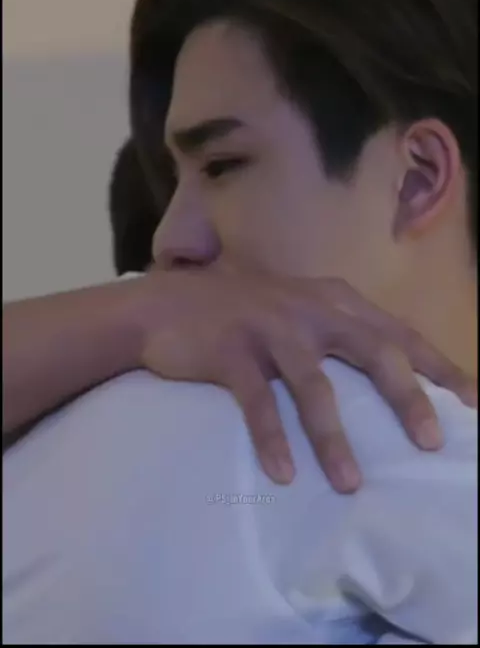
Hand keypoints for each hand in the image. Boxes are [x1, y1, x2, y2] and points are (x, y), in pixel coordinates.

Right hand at [136, 265, 475, 492]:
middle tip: (431, 442)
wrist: (167, 304)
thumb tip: (394, 376)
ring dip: (332, 437)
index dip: (437, 365)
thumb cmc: (243, 314)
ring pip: (312, 385)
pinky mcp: (231, 351)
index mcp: (332, 300)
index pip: (397, 332)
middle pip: (370, 351)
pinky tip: (282, 474)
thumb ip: (339, 329)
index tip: (473, 402)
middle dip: (405, 397)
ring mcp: (268, 328)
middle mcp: (307, 310)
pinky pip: (256, 401)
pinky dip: (271, 438)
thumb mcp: (298, 309)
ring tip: (350, 484)